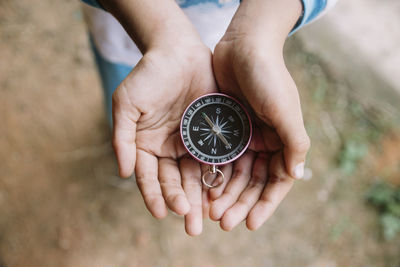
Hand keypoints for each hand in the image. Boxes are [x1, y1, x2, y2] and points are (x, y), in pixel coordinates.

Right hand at [112, 43, 216, 234]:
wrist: (178, 51)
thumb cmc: (149, 75)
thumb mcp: (127, 104)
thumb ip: (122, 138)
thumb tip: (123, 173)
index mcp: (147, 146)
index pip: (150, 177)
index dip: (155, 196)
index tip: (164, 213)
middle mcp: (170, 149)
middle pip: (176, 182)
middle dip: (184, 204)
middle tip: (193, 226)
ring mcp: (193, 143)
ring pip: (197, 175)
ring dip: (203, 197)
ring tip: (210, 218)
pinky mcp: (213, 135)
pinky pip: (217, 158)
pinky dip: (220, 175)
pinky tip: (225, 191)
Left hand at [208, 0, 309, 230]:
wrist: (243, 46)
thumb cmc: (268, 76)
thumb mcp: (285, 109)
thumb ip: (294, 142)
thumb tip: (296, 176)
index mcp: (282, 141)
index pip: (276, 182)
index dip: (265, 204)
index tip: (250, 224)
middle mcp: (264, 142)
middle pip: (252, 182)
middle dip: (239, 203)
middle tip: (222, 222)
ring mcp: (243, 136)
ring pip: (234, 173)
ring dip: (224, 193)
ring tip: (210, 212)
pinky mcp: (224, 128)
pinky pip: (218, 157)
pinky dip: (213, 173)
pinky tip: (202, 188)